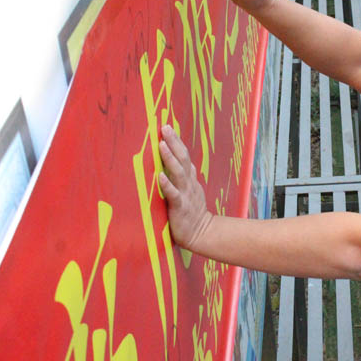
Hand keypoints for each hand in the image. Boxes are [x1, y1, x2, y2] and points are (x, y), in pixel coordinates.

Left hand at [158, 125, 212, 251]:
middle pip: (183, 159)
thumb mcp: (191, 190)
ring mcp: (186, 194)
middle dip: (174, 142)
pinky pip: (173, 194)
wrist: (201, 233)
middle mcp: (189, 183)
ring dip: (170, 157)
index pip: (184, 156)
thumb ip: (184, 175)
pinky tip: (159, 176)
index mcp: (190, 178)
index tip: (168, 127)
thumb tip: (177, 159)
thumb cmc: (192, 212)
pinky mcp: (180, 207)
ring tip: (161, 144)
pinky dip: (167, 184)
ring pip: (179, 172)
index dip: (177, 141)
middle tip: (165, 127)